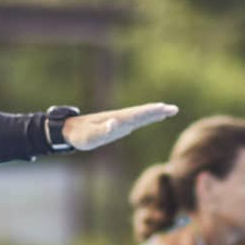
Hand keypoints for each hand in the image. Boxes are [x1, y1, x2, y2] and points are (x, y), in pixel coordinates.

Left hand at [58, 102, 176, 150]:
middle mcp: (120, 119)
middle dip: (158, 111)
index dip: (151, 112)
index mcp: (117, 119)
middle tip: (174, 109)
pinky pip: (136, 121)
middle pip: (142, 114)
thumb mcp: (90, 136)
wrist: (70, 131)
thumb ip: (103, 130)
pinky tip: (152, 118)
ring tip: (168, 111)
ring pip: (141, 116)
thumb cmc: (80, 135)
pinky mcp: (118, 127)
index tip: (165, 108)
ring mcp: (120, 122)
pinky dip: (147, 118)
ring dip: (155, 113)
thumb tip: (115, 122)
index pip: (138, 114)